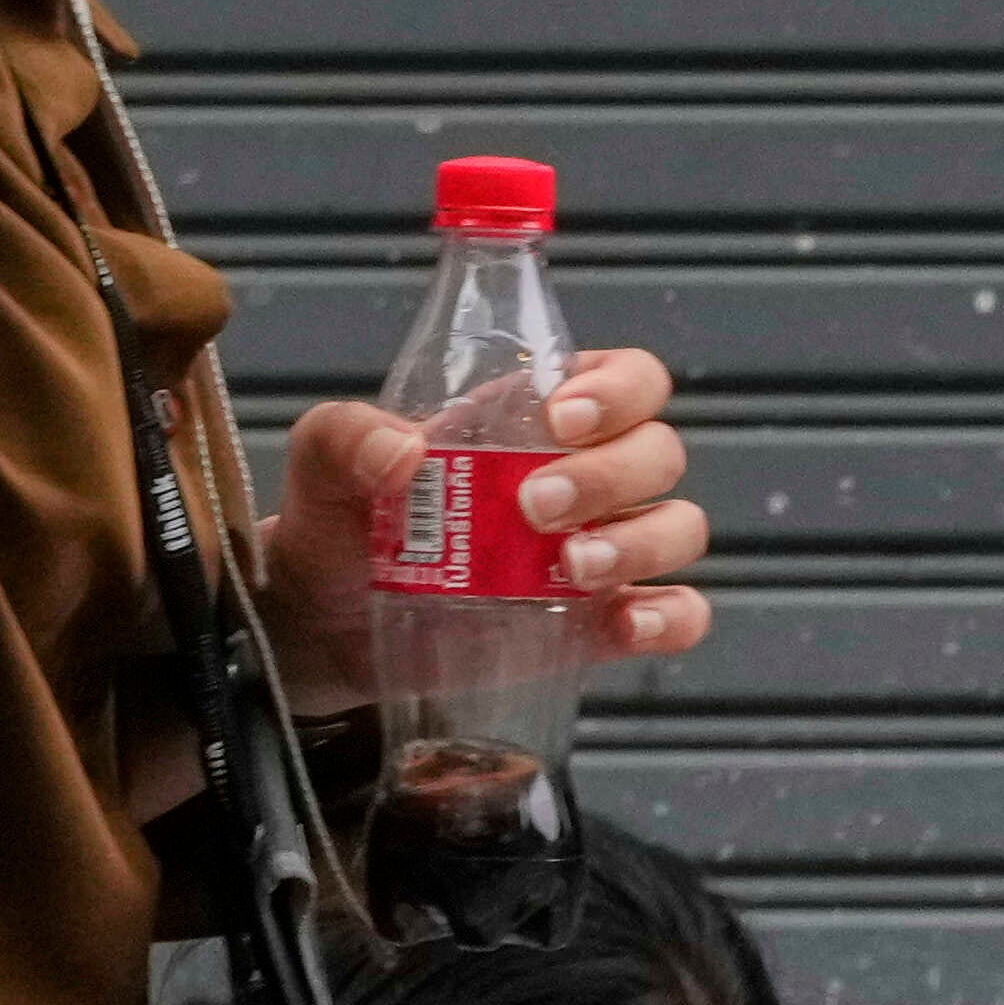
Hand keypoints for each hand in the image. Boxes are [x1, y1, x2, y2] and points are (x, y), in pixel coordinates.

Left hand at [265, 353, 717, 694]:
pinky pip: (679, 615)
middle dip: (610, 476)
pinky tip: (624, 624)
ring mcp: (600, 551)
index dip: (617, 391)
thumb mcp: (323, 460)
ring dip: (641, 545)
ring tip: (569, 569)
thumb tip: (402, 451)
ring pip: (680, 528)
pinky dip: (670, 618)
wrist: (326, 622)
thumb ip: (346, 435)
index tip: (561, 420)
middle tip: (532, 506)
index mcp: (535, 418)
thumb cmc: (341, 524)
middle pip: (659, 452)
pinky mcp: (599, 626)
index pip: (628, 378)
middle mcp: (585, 477)